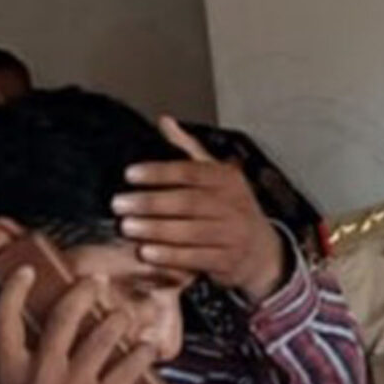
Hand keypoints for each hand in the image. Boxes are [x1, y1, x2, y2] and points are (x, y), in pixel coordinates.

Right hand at [0, 266, 160, 383]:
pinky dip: (142, 353)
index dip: (16, 290)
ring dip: (117, 320)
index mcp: (9, 372)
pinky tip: (150, 344)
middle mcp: (42, 374)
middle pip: (62, 319)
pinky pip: (128, 369)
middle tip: (95, 280)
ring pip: (100, 339)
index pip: (6, 320)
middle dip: (81, 293)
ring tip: (127, 312)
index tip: (29, 272)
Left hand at [116, 117, 288, 302]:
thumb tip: (165, 122)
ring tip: (128, 227)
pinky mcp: (229, 261)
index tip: (130, 174)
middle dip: (151, 203)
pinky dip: (170, 256)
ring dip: (156, 230)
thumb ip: (189, 150)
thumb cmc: (231, 209)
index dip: (159, 172)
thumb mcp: (217, 175)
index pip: (192, 172)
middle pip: (189, 202)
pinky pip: (197, 258)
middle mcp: (234, 206)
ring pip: (191, 232)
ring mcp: (234, 235)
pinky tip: (148, 252)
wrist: (263, 251)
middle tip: (120, 204)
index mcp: (228, 180)